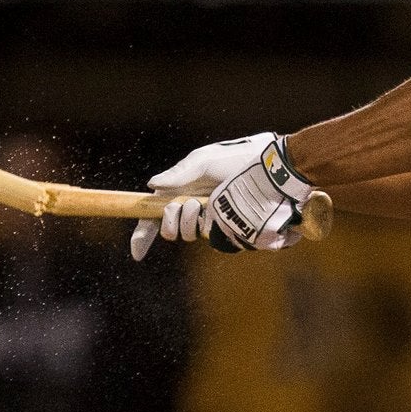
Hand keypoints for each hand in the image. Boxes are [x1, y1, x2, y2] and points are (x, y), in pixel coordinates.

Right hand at [131, 133, 312, 258]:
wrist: (272, 167)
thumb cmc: (238, 158)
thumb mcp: (204, 160)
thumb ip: (179, 173)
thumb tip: (152, 185)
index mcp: (183, 194)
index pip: (155, 218)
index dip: (143, 236)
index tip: (138, 253)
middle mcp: (197, 211)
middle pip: (171, 230)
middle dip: (173, 220)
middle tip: (188, 204)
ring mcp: (215, 223)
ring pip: (192, 236)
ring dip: (194, 222)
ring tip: (209, 204)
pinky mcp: (234, 231)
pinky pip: (218, 240)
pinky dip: (215, 228)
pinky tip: (224, 215)